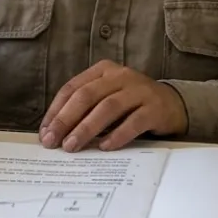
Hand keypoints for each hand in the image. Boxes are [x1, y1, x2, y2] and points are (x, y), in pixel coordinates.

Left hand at [39, 60, 187, 152]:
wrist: (173, 104)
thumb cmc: (132, 104)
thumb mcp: (107, 97)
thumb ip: (85, 108)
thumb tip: (55, 132)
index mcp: (104, 70)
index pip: (73, 88)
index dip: (56, 110)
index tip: (45, 132)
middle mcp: (121, 75)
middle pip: (87, 95)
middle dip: (66, 120)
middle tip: (53, 142)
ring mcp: (140, 90)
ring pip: (107, 107)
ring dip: (86, 128)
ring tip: (72, 146)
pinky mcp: (155, 108)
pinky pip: (133, 122)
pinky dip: (117, 135)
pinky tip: (104, 147)